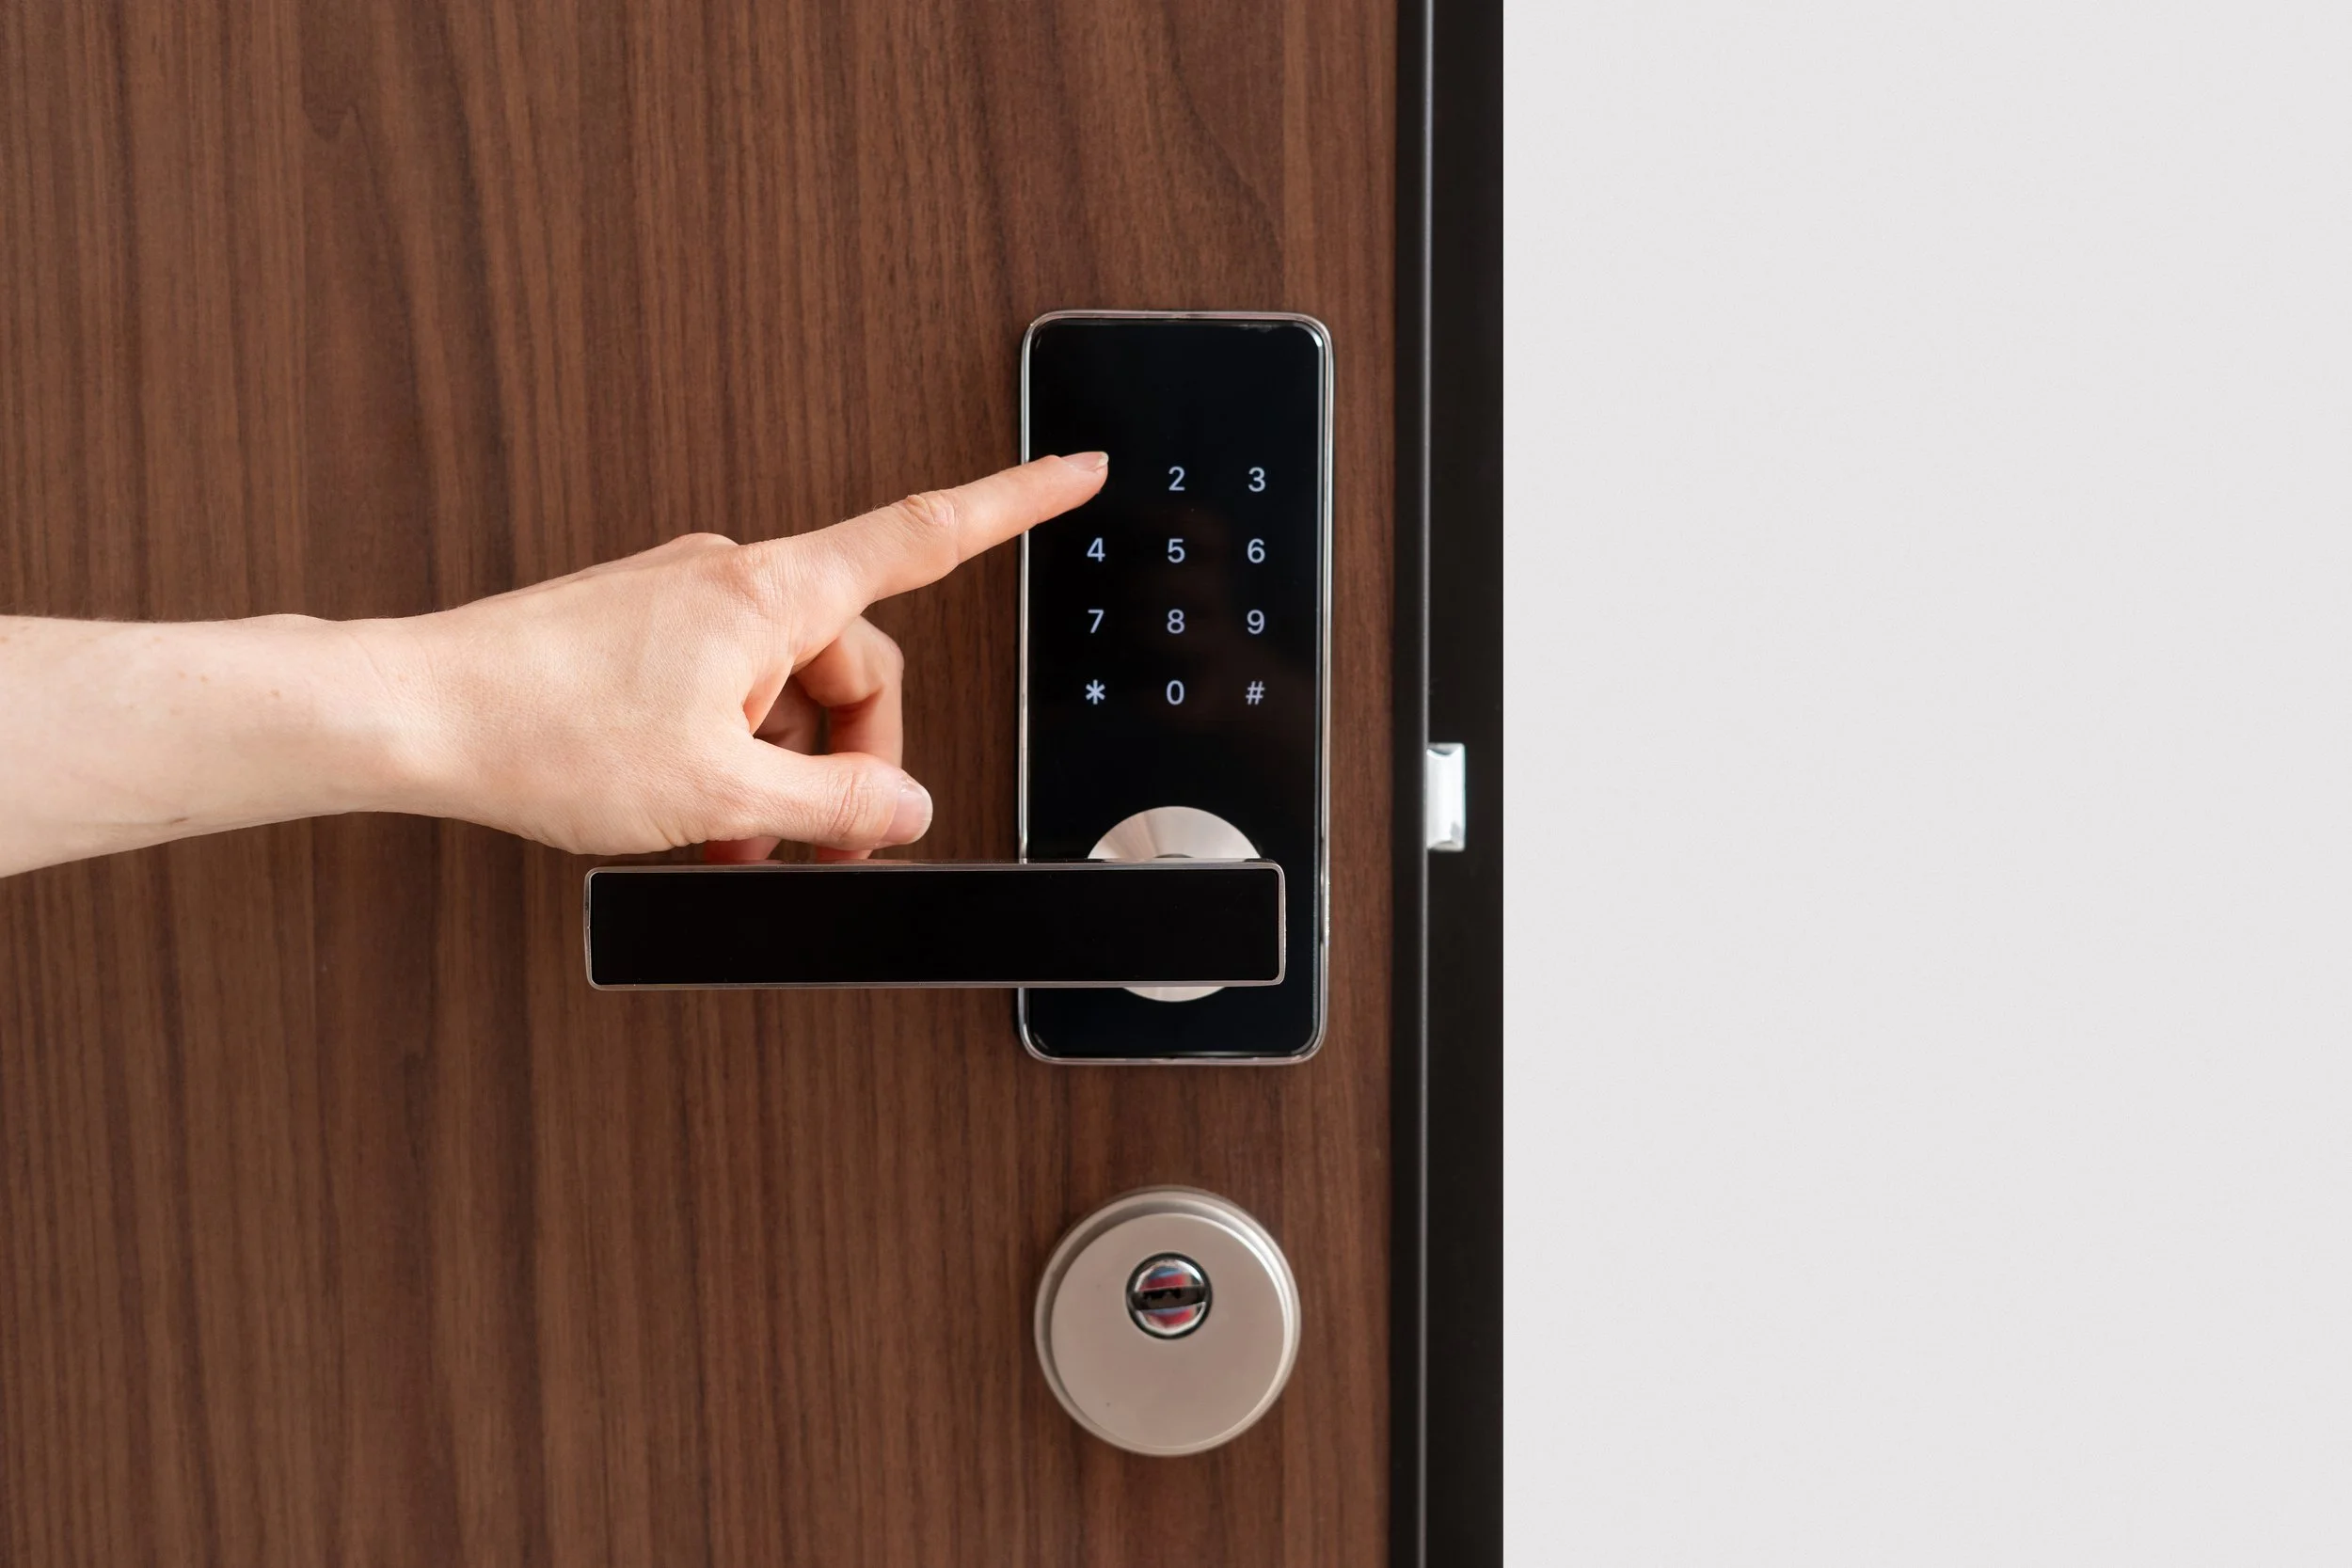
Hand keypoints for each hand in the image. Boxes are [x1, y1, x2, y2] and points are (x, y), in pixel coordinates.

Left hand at [368, 453, 1106, 858]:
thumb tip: (905, 812)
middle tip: (814, 845)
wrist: (415, 712)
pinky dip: (729, 756)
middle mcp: (734, 580)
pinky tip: (692, 818)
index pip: (926, 533)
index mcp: (772, 595)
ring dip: (778, 774)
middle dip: (847, 763)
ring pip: (785, 691)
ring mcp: (683, 603)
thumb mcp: (720, 798)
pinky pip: (725, 691)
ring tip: (729, 844)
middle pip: (855, 664)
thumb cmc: (545, 732)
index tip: (1079, 471)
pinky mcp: (642, 632)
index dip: (1016, 503)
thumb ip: (833, 810)